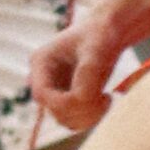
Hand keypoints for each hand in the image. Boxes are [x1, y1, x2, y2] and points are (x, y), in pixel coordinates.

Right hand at [28, 8, 127, 131]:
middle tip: (107, 99)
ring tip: (107, 100)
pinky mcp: (66, 98)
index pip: (42, 94)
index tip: (99, 97)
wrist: (108, 31)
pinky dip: (91, 116)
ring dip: (87, 116)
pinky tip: (105, 99)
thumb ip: (88, 73)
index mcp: (41, 61)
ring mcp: (53, 90)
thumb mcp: (97, 49)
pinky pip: (75, 119)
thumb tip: (80, 100)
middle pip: (53, 109)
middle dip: (81, 109)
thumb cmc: (101, 34)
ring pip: (64, 119)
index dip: (65, 103)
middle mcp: (43, 78)